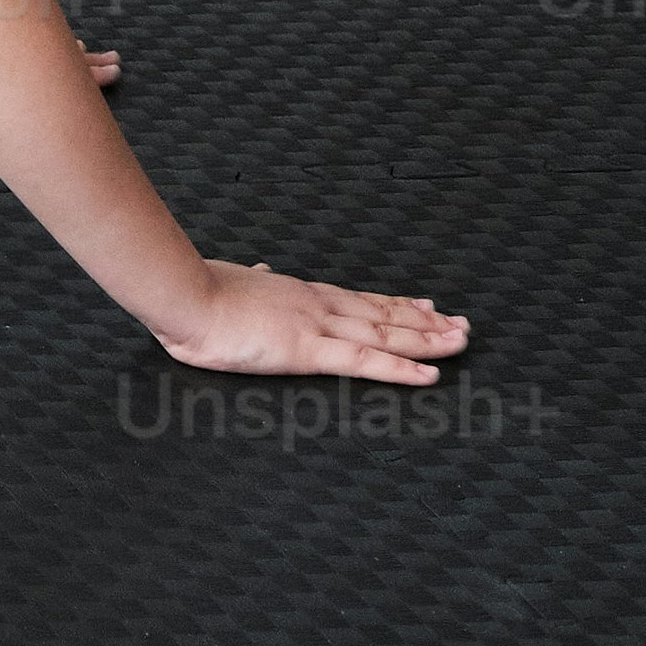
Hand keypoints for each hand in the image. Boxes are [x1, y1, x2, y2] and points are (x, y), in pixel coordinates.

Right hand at [156, 255, 466, 383]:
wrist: (185, 295)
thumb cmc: (200, 293)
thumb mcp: (233, 282)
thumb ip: (252, 280)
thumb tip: (258, 270)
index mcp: (298, 294)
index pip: (359, 299)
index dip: (395, 304)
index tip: (425, 304)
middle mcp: (317, 305)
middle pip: (383, 315)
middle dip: (425, 322)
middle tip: (461, 324)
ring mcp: (317, 325)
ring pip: (385, 335)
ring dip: (427, 340)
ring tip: (460, 342)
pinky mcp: (308, 350)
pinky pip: (365, 363)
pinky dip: (400, 368)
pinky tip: (428, 375)